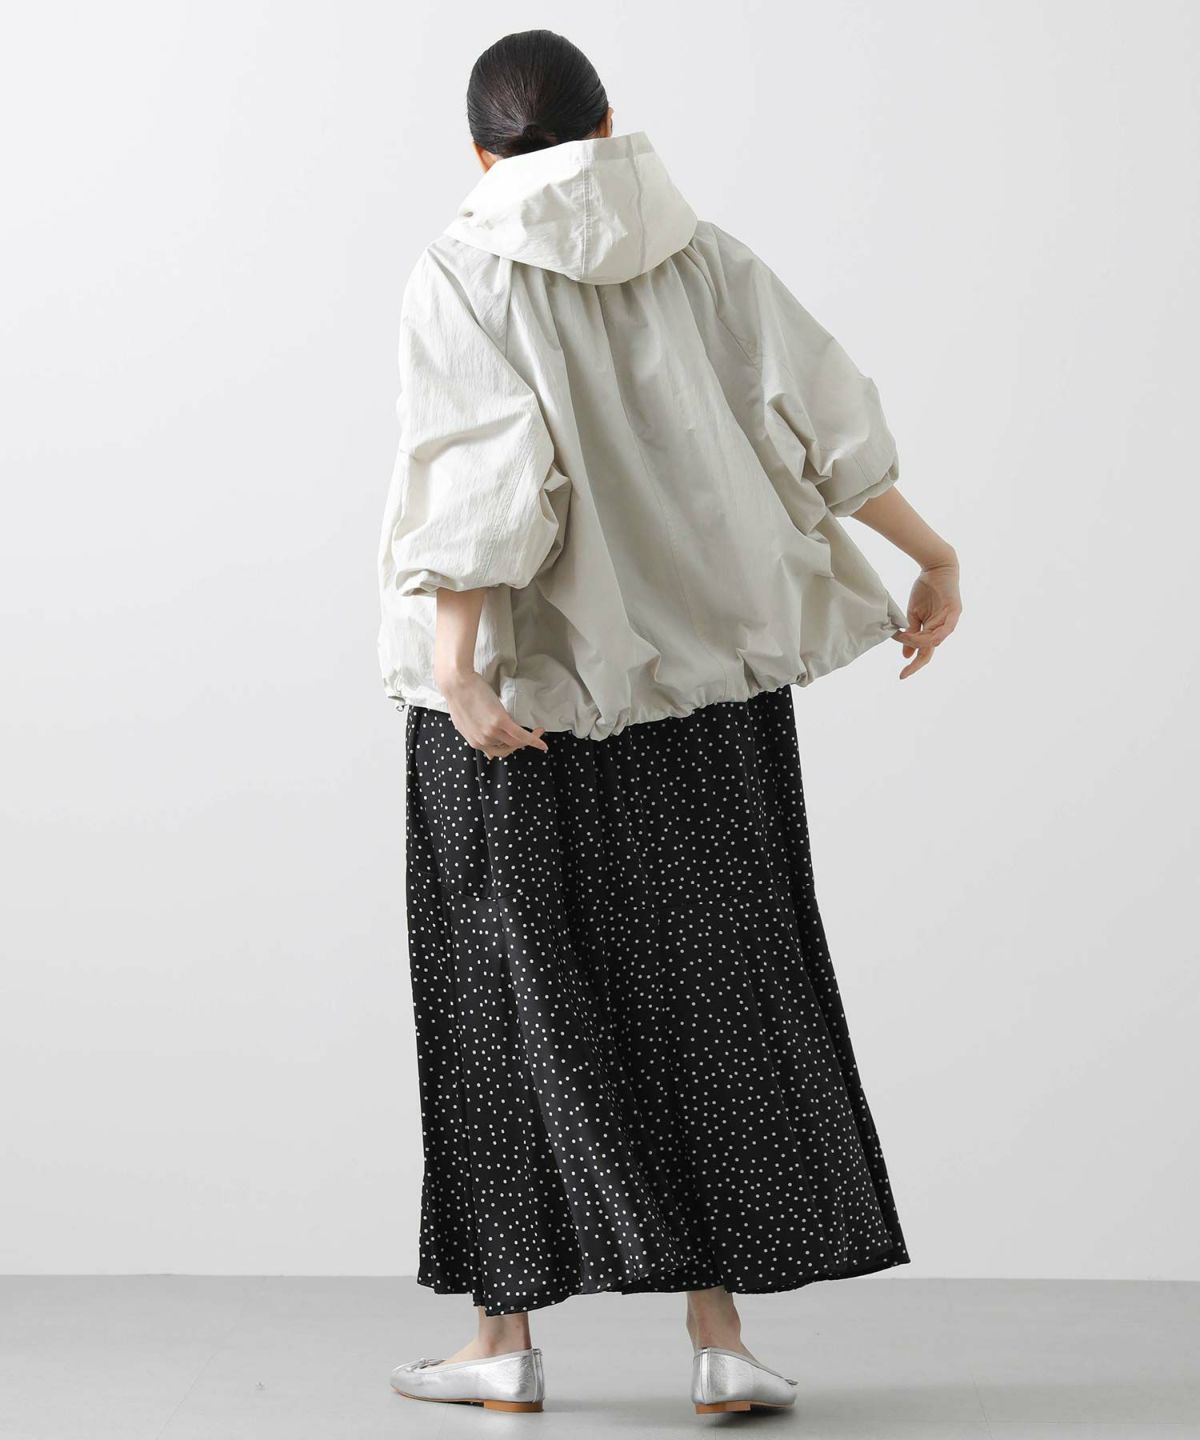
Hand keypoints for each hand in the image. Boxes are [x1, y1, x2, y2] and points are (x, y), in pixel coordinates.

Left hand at [437, 668, 549, 758]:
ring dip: (530, 738)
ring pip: (516, 742)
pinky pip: (521, 734)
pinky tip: (542, 740)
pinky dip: (534, 739)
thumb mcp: (465, 720)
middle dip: (521, 744)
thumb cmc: (459, 696)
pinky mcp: (500, 721)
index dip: (508, 748)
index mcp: (474, 741)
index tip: (516, 743)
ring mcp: (491, 732)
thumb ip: (475, 730)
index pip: (496, 752)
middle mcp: (483, 740)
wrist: (456, 683)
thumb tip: (485, 737)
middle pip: (508, 748)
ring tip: (537, 731)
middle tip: (530, 736)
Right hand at [892, 559, 961, 678]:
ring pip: (935, 640)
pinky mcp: (955, 610)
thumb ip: (911, 633)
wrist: (935, 567)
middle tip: (905, 671)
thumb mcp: (913, 614)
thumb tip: (906, 654)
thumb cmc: (925, 589)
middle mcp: (942, 628)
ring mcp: (950, 620)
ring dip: (920, 642)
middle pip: (930, 650)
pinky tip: (929, 640)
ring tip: (905, 638)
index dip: (914, 663)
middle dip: (918, 662)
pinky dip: (938, 635)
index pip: (923, 651)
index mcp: (932, 629)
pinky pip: (948, 627)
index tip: (902, 675)